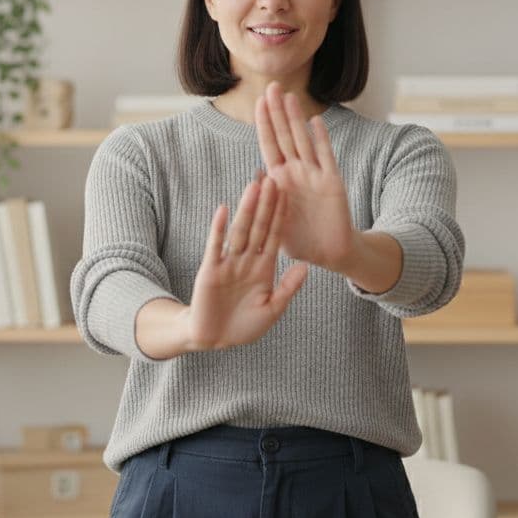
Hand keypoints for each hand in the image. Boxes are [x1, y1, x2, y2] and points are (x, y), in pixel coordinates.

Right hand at [184, 176, 309, 351]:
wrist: (215, 340)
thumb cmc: (244, 326)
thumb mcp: (273, 309)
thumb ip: (288, 288)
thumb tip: (306, 267)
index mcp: (265, 268)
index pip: (275, 236)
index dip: (282, 216)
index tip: (290, 194)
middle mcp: (247, 260)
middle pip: (259, 227)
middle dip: (267, 204)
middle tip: (273, 178)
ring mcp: (229, 263)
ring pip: (240, 231)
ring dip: (246, 209)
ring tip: (253, 186)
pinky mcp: (211, 270)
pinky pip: (215, 246)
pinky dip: (218, 228)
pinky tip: (223, 209)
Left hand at [255, 81, 357, 271]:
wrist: (330, 253)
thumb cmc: (301, 240)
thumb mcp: (274, 223)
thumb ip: (265, 204)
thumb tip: (255, 177)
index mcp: (279, 180)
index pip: (269, 145)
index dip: (264, 123)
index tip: (258, 101)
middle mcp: (296, 172)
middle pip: (284, 136)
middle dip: (277, 112)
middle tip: (272, 86)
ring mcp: (314, 175)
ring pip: (303, 141)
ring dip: (296, 119)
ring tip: (289, 96)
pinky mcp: (332, 183)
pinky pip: (326, 157)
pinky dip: (321, 139)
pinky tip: (316, 121)